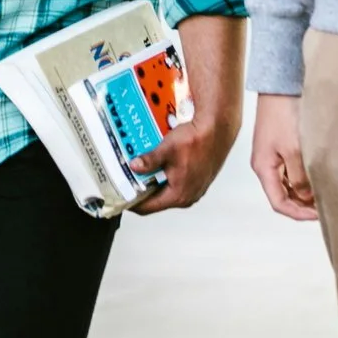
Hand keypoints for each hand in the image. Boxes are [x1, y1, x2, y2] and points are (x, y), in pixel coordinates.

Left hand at [127, 92, 242, 214]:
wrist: (217, 130)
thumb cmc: (197, 141)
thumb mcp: (166, 150)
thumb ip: (149, 161)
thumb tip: (134, 167)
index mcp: (179, 195)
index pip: (148, 207)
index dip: (132, 202)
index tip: (121, 196)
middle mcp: (188, 196)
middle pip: (157, 199)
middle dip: (141, 189)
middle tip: (127, 178)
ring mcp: (194, 188)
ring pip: (167, 190)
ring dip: (153, 181)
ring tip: (141, 169)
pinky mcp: (198, 179)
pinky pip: (176, 182)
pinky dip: (165, 175)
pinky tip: (159, 162)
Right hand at [249, 92, 316, 220]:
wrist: (279, 87)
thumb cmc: (283, 115)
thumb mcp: (294, 150)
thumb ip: (300, 178)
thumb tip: (306, 197)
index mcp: (263, 169)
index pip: (279, 203)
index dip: (299, 214)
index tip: (320, 216)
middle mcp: (266, 165)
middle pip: (284, 196)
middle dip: (304, 205)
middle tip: (327, 206)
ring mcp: (273, 156)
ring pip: (289, 184)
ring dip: (306, 191)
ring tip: (327, 192)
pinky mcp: (281, 146)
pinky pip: (292, 170)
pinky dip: (305, 178)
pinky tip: (320, 175)